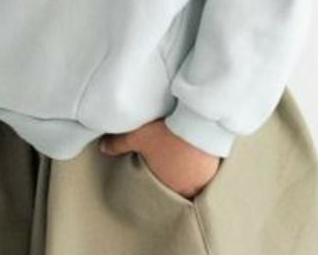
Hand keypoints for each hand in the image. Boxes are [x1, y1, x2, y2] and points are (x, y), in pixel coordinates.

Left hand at [99, 118, 221, 198]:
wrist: (197, 121)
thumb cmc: (168, 132)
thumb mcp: (138, 136)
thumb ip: (119, 144)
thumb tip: (102, 148)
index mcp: (168, 185)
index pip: (163, 195)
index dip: (159, 188)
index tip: (157, 181)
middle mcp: (187, 186)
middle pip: (180, 190)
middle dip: (175, 183)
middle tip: (171, 173)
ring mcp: (203, 177)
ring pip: (195, 182)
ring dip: (190, 175)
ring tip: (185, 163)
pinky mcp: (215, 165)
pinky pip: (208, 171)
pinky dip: (203, 165)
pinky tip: (199, 155)